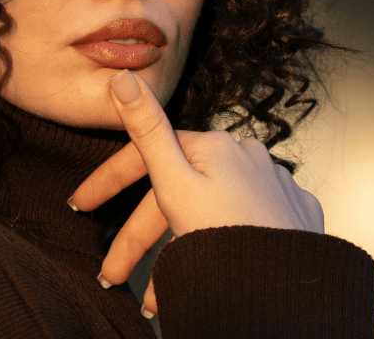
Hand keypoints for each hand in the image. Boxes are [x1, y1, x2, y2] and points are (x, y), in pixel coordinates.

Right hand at [69, 70, 323, 316]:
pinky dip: (221, 246)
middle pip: (177, 195)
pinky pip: (245, 226)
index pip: (147, 158)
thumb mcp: (174, 184)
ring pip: (209, 214)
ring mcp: (273, 185)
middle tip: (113, 272)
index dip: (108, 182)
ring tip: (158, 295)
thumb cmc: (229, 237)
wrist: (284, 287)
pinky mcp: (292, 215)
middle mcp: (246, 156)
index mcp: (213, 146)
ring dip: (178, 249)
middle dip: (140, 238)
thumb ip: (148, 130)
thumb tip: (124, 77)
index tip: (80, 205)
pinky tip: (208, 268)